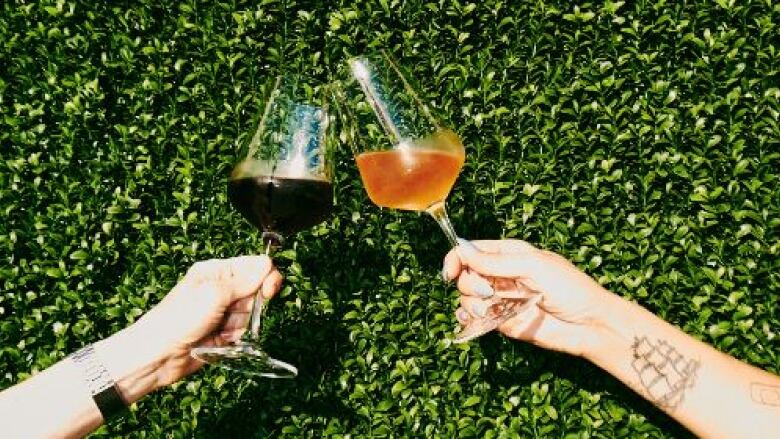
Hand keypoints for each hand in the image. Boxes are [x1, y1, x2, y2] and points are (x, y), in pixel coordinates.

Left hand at [99, 255, 282, 394]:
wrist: (159, 355)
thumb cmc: (179, 319)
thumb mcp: (214, 294)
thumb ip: (245, 281)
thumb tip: (268, 264)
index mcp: (217, 271)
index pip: (255, 265)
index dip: (267, 277)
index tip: (269, 291)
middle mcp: (221, 288)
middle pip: (257, 290)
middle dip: (249, 304)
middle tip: (233, 312)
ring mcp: (222, 310)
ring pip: (252, 313)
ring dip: (240, 323)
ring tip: (219, 328)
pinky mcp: (223, 330)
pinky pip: (244, 330)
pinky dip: (235, 336)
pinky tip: (219, 339)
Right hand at [443, 240, 618, 356]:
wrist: (589, 325)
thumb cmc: (570, 288)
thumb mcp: (533, 266)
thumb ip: (496, 262)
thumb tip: (463, 251)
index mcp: (509, 254)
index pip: (471, 250)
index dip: (456, 259)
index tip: (450, 272)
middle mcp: (501, 275)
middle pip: (464, 275)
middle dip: (468, 284)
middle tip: (487, 293)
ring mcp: (500, 299)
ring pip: (466, 298)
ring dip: (470, 304)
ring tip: (487, 309)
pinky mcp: (502, 321)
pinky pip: (475, 319)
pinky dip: (470, 319)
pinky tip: (476, 320)